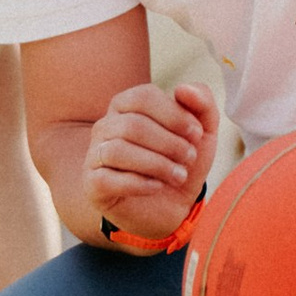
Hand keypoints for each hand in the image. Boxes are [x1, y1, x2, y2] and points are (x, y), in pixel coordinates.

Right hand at [84, 80, 216, 250]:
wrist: (170, 207)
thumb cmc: (180, 161)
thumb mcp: (202, 132)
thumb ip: (202, 103)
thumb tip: (183, 88)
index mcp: (127, 105)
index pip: (144, 96)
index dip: (175, 115)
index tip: (197, 135)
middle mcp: (105, 126)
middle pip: (133, 125)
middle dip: (169, 143)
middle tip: (189, 158)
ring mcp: (95, 155)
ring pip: (118, 151)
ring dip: (157, 164)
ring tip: (178, 176)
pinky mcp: (93, 185)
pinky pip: (108, 179)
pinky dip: (139, 183)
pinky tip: (157, 186)